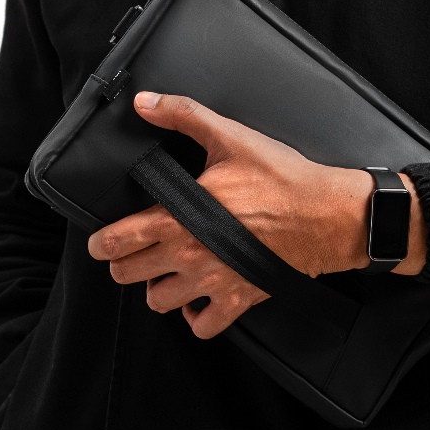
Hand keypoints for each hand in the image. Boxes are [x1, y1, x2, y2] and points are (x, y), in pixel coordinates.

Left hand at [87, 92, 416, 338]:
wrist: (328, 215)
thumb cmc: (283, 178)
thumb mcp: (231, 137)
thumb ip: (184, 116)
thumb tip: (146, 103)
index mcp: (178, 218)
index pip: (118, 240)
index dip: (101, 243)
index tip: (101, 241)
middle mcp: (189, 256)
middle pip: (129, 275)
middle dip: (125, 263)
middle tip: (134, 252)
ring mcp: (212, 281)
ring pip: (159, 302)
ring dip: (157, 288)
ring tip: (166, 272)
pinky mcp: (238, 298)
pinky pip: (202, 326)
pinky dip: (195, 316)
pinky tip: (198, 298)